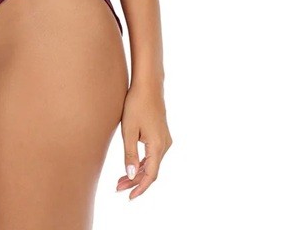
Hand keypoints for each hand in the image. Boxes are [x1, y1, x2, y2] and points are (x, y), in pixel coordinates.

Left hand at [115, 81, 171, 200]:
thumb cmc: (136, 104)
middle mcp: (165, 145)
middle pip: (151, 171)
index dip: (140, 188)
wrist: (148, 85)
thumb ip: (130, 153)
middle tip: (118, 188)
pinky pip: (153, 155)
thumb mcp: (129, 130)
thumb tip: (131, 175)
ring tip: (121, 180)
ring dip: (138, 172)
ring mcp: (164, 139)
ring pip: (152, 163)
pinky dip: (143, 162)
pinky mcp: (161, 134)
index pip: (151, 175)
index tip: (129, 197)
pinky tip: (132, 165)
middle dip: (135, 181)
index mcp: (157, 145)